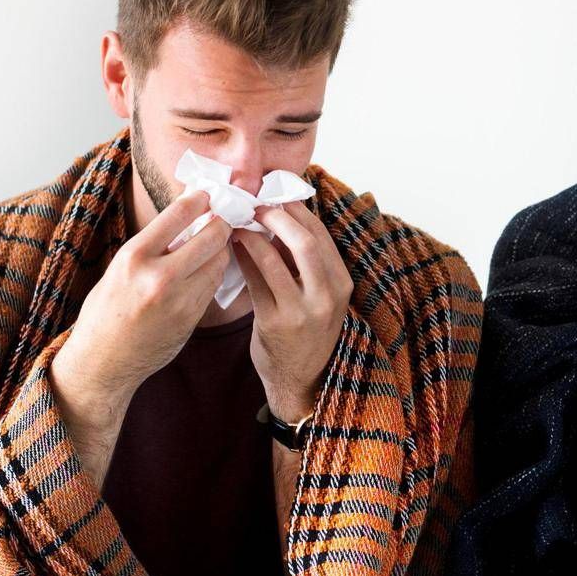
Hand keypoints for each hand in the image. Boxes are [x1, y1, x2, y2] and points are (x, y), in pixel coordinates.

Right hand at [50, 190, 232, 487]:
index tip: (207, 195)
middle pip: (211, 237)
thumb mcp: (119, 269)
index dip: (199, 201)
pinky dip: (215, 274)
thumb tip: (186, 218)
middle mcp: (159, 277)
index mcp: (134, 257)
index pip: (178, 215)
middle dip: (221, 225)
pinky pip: (213, 286)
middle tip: (222, 219)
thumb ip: (152, 246)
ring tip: (217, 243)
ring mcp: (180, 300)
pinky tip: (210, 269)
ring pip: (219, 261)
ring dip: (222, 250)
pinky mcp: (193, 318)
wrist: (103, 362)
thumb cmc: (106, 311)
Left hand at [231, 201, 353, 421]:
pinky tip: (233, 248)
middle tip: (256, 205)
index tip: (276, 195)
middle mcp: (327, 296)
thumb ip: (307, 263)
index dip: (298, 210)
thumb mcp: (321, 296)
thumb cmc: (308, 330)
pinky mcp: (275, 323)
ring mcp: (302, 311)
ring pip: (275, 260)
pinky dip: (243, 259)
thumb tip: (279, 216)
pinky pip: (255, 281)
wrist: (303, 380)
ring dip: (253, 235)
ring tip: (239, 223)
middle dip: (278, 217)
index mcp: (342, 283)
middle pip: (305, 242)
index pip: (322, 235)